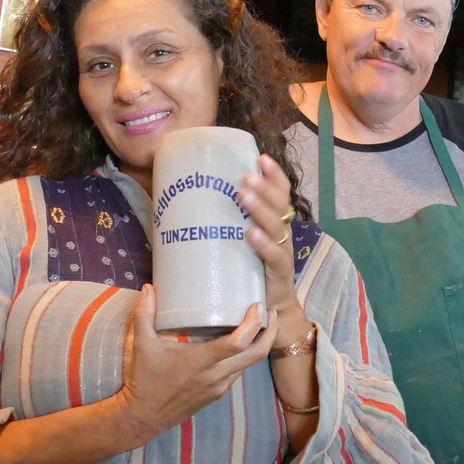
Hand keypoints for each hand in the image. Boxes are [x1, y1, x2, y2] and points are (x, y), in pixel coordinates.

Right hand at [114, 285, 277, 443]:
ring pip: (250, 364)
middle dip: (270, 332)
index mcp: (200, 361)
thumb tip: (149, 287)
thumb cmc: (144, 379)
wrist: (144, 417)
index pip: (239, 342)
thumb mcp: (142, 344)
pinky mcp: (218, 393)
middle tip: (271, 311)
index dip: (254, 324)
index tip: (259, 306)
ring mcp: (219, 386)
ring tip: (259, 323)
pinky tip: (241, 342)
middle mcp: (216, 375)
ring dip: (260, 344)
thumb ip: (145, 314)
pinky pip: (239, 372)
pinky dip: (246, 355)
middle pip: (257, 354)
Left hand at [237, 154, 298, 316]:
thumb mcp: (238, 240)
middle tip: (245, 176)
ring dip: (260, 208)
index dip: (274, 175)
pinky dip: (263, 243)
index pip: (281, 192)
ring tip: (242, 195)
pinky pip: (274, 254)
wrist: (271, 305)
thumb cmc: (248, 268)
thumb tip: (181, 202)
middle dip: (264, 187)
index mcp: (275, 221)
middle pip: (279, 204)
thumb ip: (223, 222)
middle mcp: (282, 232)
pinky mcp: (278, 272)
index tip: (261, 158)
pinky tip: (251, 233)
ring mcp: (282, 251)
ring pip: (276, 225)